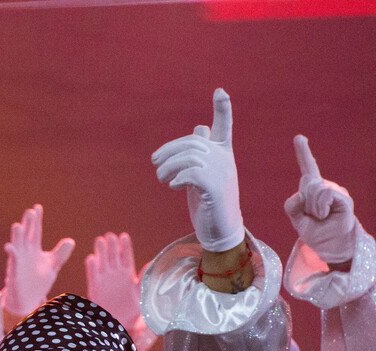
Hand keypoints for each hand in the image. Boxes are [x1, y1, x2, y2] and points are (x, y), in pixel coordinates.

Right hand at [2, 204, 75, 317]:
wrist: (28, 301)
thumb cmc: (38, 283)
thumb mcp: (52, 266)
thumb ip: (60, 254)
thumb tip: (71, 241)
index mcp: (34, 250)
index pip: (36, 232)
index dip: (36, 220)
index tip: (37, 207)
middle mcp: (25, 254)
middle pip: (26, 236)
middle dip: (28, 225)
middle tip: (30, 212)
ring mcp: (19, 263)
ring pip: (17, 247)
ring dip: (17, 237)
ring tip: (17, 225)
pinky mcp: (15, 274)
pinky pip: (13, 263)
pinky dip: (11, 254)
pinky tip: (9, 247)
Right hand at [84, 232, 141, 326]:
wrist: (118, 325)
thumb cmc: (132, 311)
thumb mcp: (142, 294)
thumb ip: (144, 279)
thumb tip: (150, 264)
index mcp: (128, 275)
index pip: (127, 257)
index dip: (125, 247)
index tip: (123, 236)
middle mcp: (116, 275)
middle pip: (113, 256)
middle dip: (112, 246)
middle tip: (110, 235)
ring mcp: (105, 280)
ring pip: (102, 262)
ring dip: (101, 251)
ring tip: (100, 240)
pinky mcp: (95, 287)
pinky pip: (92, 275)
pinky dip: (92, 267)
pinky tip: (91, 258)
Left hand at [152, 89, 244, 252]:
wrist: (220, 230)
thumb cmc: (209, 202)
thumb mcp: (202, 174)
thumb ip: (200, 153)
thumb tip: (200, 127)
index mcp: (223, 154)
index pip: (225, 127)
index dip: (223, 109)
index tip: (220, 91)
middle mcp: (224, 160)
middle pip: (193, 143)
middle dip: (169, 150)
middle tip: (155, 163)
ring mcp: (222, 173)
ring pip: (189, 157)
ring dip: (168, 167)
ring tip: (161, 178)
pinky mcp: (215, 188)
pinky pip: (191, 174)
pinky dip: (177, 178)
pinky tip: (172, 186)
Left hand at [284, 135, 358, 266]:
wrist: (330, 245)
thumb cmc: (315, 231)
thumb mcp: (296, 219)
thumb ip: (292, 205)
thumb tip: (303, 193)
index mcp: (312, 189)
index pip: (308, 167)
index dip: (303, 152)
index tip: (298, 137)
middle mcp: (325, 186)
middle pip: (305, 185)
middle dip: (304, 204)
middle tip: (314, 216)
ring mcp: (336, 191)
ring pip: (314, 191)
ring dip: (313, 208)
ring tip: (321, 216)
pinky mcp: (343, 198)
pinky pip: (325, 196)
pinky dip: (321, 208)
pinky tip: (326, 215)